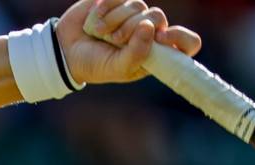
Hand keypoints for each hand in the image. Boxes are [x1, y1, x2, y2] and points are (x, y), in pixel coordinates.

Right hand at [57, 0, 200, 84]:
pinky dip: (105, 9)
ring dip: (114, 20)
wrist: (66, 49)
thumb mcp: (116, 68)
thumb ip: (136, 54)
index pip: (188, 42)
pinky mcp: (119, 0)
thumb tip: (150, 28)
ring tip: (100, 33)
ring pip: (138, 5)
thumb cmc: (95, 64)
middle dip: (132, 28)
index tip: (161, 38)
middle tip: (114, 41)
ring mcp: (135, 13)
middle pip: (158, 17)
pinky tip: (94, 21)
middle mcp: (150, 31)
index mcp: (157, 53)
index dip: (181, 37)